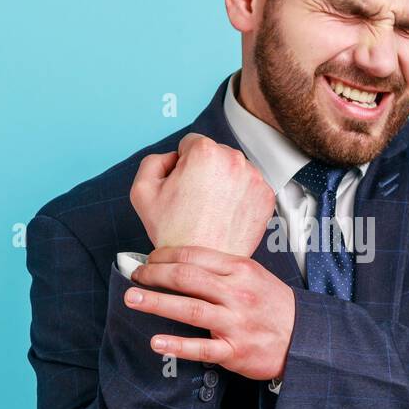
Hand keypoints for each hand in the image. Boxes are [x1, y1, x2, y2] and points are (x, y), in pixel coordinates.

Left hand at [124, 245, 295, 380]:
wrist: (304, 339)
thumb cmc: (275, 306)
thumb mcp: (255, 276)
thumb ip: (223, 268)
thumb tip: (184, 261)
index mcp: (241, 270)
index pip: (195, 256)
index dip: (165, 256)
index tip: (149, 259)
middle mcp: (237, 294)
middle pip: (187, 279)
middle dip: (154, 275)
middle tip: (134, 276)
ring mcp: (236, 323)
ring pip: (190, 310)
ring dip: (156, 303)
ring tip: (132, 299)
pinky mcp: (235, 351)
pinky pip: (202, 348)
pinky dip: (178, 346)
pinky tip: (157, 342)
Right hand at [129, 133, 276, 256]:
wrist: (202, 264)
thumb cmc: (175, 233)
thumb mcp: (142, 191)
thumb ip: (153, 161)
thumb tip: (173, 156)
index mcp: (205, 152)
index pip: (191, 143)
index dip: (182, 165)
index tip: (183, 185)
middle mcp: (234, 159)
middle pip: (215, 154)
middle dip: (204, 171)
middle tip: (195, 200)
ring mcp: (254, 178)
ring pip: (233, 169)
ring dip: (223, 182)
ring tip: (211, 209)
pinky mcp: (266, 196)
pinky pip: (249, 186)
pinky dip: (239, 196)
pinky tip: (226, 214)